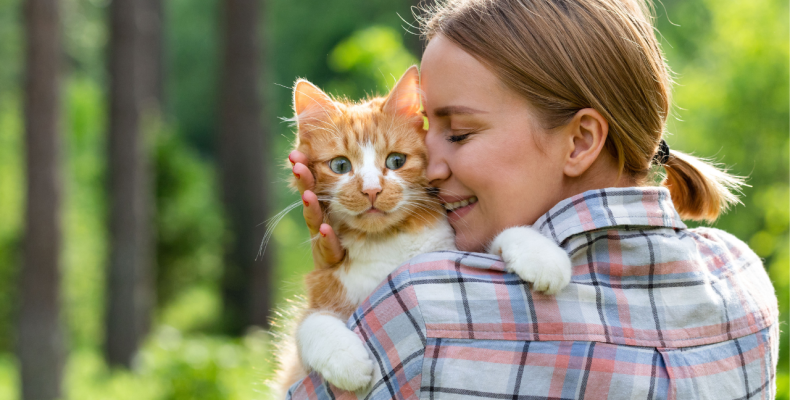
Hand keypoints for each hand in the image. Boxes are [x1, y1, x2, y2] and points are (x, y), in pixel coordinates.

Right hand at [289, 150, 345, 268]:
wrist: (350, 274)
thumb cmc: (350, 236)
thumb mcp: (352, 209)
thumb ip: (350, 187)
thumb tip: (346, 157)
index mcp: (324, 205)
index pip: (313, 182)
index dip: (305, 167)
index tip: (296, 153)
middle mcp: (320, 219)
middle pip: (309, 197)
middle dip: (304, 181)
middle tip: (297, 164)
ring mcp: (322, 238)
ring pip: (314, 220)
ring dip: (311, 207)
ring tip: (307, 194)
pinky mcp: (329, 257)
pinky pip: (328, 247)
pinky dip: (326, 237)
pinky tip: (325, 228)